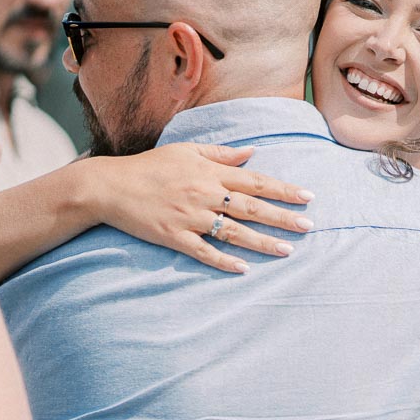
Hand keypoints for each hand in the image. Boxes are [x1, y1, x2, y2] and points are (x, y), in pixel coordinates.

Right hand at [88, 143, 314, 273]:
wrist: (109, 186)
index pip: (255, 181)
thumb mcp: (187, 151)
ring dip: (262, 242)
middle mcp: (204, 193)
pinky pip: (203, 251)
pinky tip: (244, 268)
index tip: (308, 197)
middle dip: (282, 217)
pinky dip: (224, 260)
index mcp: (209, 172)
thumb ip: (222, 153)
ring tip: (287, 250)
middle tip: (309, 226)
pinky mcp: (173, 236)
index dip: (283, 190)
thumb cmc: (150, 166)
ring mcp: (189, 217)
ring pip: (233, 231)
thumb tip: (253, 152)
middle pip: (251, 207)